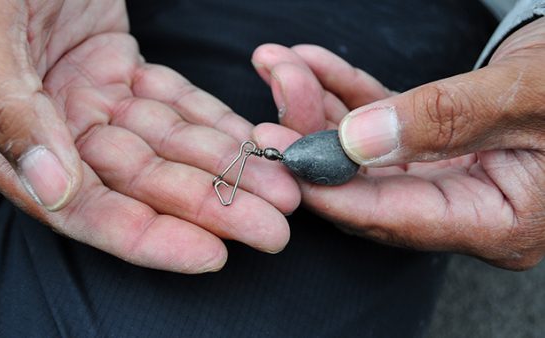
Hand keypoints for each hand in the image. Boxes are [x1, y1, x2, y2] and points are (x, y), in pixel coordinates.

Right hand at [0, 0, 298, 272]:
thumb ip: (8, 110)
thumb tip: (54, 190)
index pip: (80, 206)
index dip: (149, 236)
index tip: (212, 253)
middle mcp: (46, 127)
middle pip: (138, 182)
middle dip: (210, 206)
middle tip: (272, 225)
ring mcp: (85, 96)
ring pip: (165, 144)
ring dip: (224, 166)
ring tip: (279, 185)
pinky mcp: (115, 66)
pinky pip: (171, 102)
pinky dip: (211, 122)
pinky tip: (250, 142)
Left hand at [251, 17, 544, 269]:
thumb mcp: (526, 96)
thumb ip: (443, 121)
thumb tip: (356, 141)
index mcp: (496, 221)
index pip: (394, 217)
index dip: (332, 189)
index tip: (280, 154)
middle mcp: (464, 207)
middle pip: (368, 184)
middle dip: (314, 137)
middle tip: (271, 99)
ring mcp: (447, 176)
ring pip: (365, 149)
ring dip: (319, 106)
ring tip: (279, 66)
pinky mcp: (436, 143)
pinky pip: (380, 120)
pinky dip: (347, 91)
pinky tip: (311, 64)